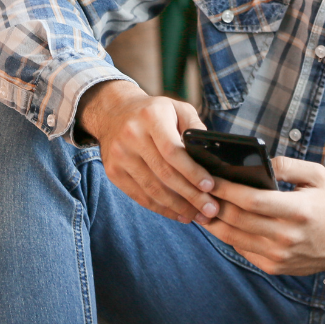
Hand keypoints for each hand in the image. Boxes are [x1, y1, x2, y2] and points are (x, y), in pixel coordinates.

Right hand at [76, 80, 218, 223]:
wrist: (113, 113)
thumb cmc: (154, 112)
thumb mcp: (177, 108)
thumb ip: (195, 127)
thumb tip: (211, 153)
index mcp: (151, 117)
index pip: (173, 150)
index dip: (192, 171)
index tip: (210, 186)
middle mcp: (132, 135)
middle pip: (164, 173)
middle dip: (191, 195)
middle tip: (211, 209)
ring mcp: (120, 155)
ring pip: (152, 189)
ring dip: (178, 207)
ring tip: (198, 215)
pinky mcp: (113, 172)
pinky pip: (140, 196)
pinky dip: (161, 208)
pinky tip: (178, 213)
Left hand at [198, 156, 324, 276]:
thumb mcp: (318, 176)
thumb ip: (288, 165)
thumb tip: (260, 161)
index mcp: (299, 211)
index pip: (253, 200)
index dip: (227, 189)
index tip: (209, 178)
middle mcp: (287, 236)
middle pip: (238, 219)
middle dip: (214, 204)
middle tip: (198, 191)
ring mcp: (279, 255)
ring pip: (234, 238)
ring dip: (213, 222)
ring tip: (200, 207)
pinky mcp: (274, 267)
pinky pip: (242, 250)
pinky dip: (228, 236)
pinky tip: (219, 223)